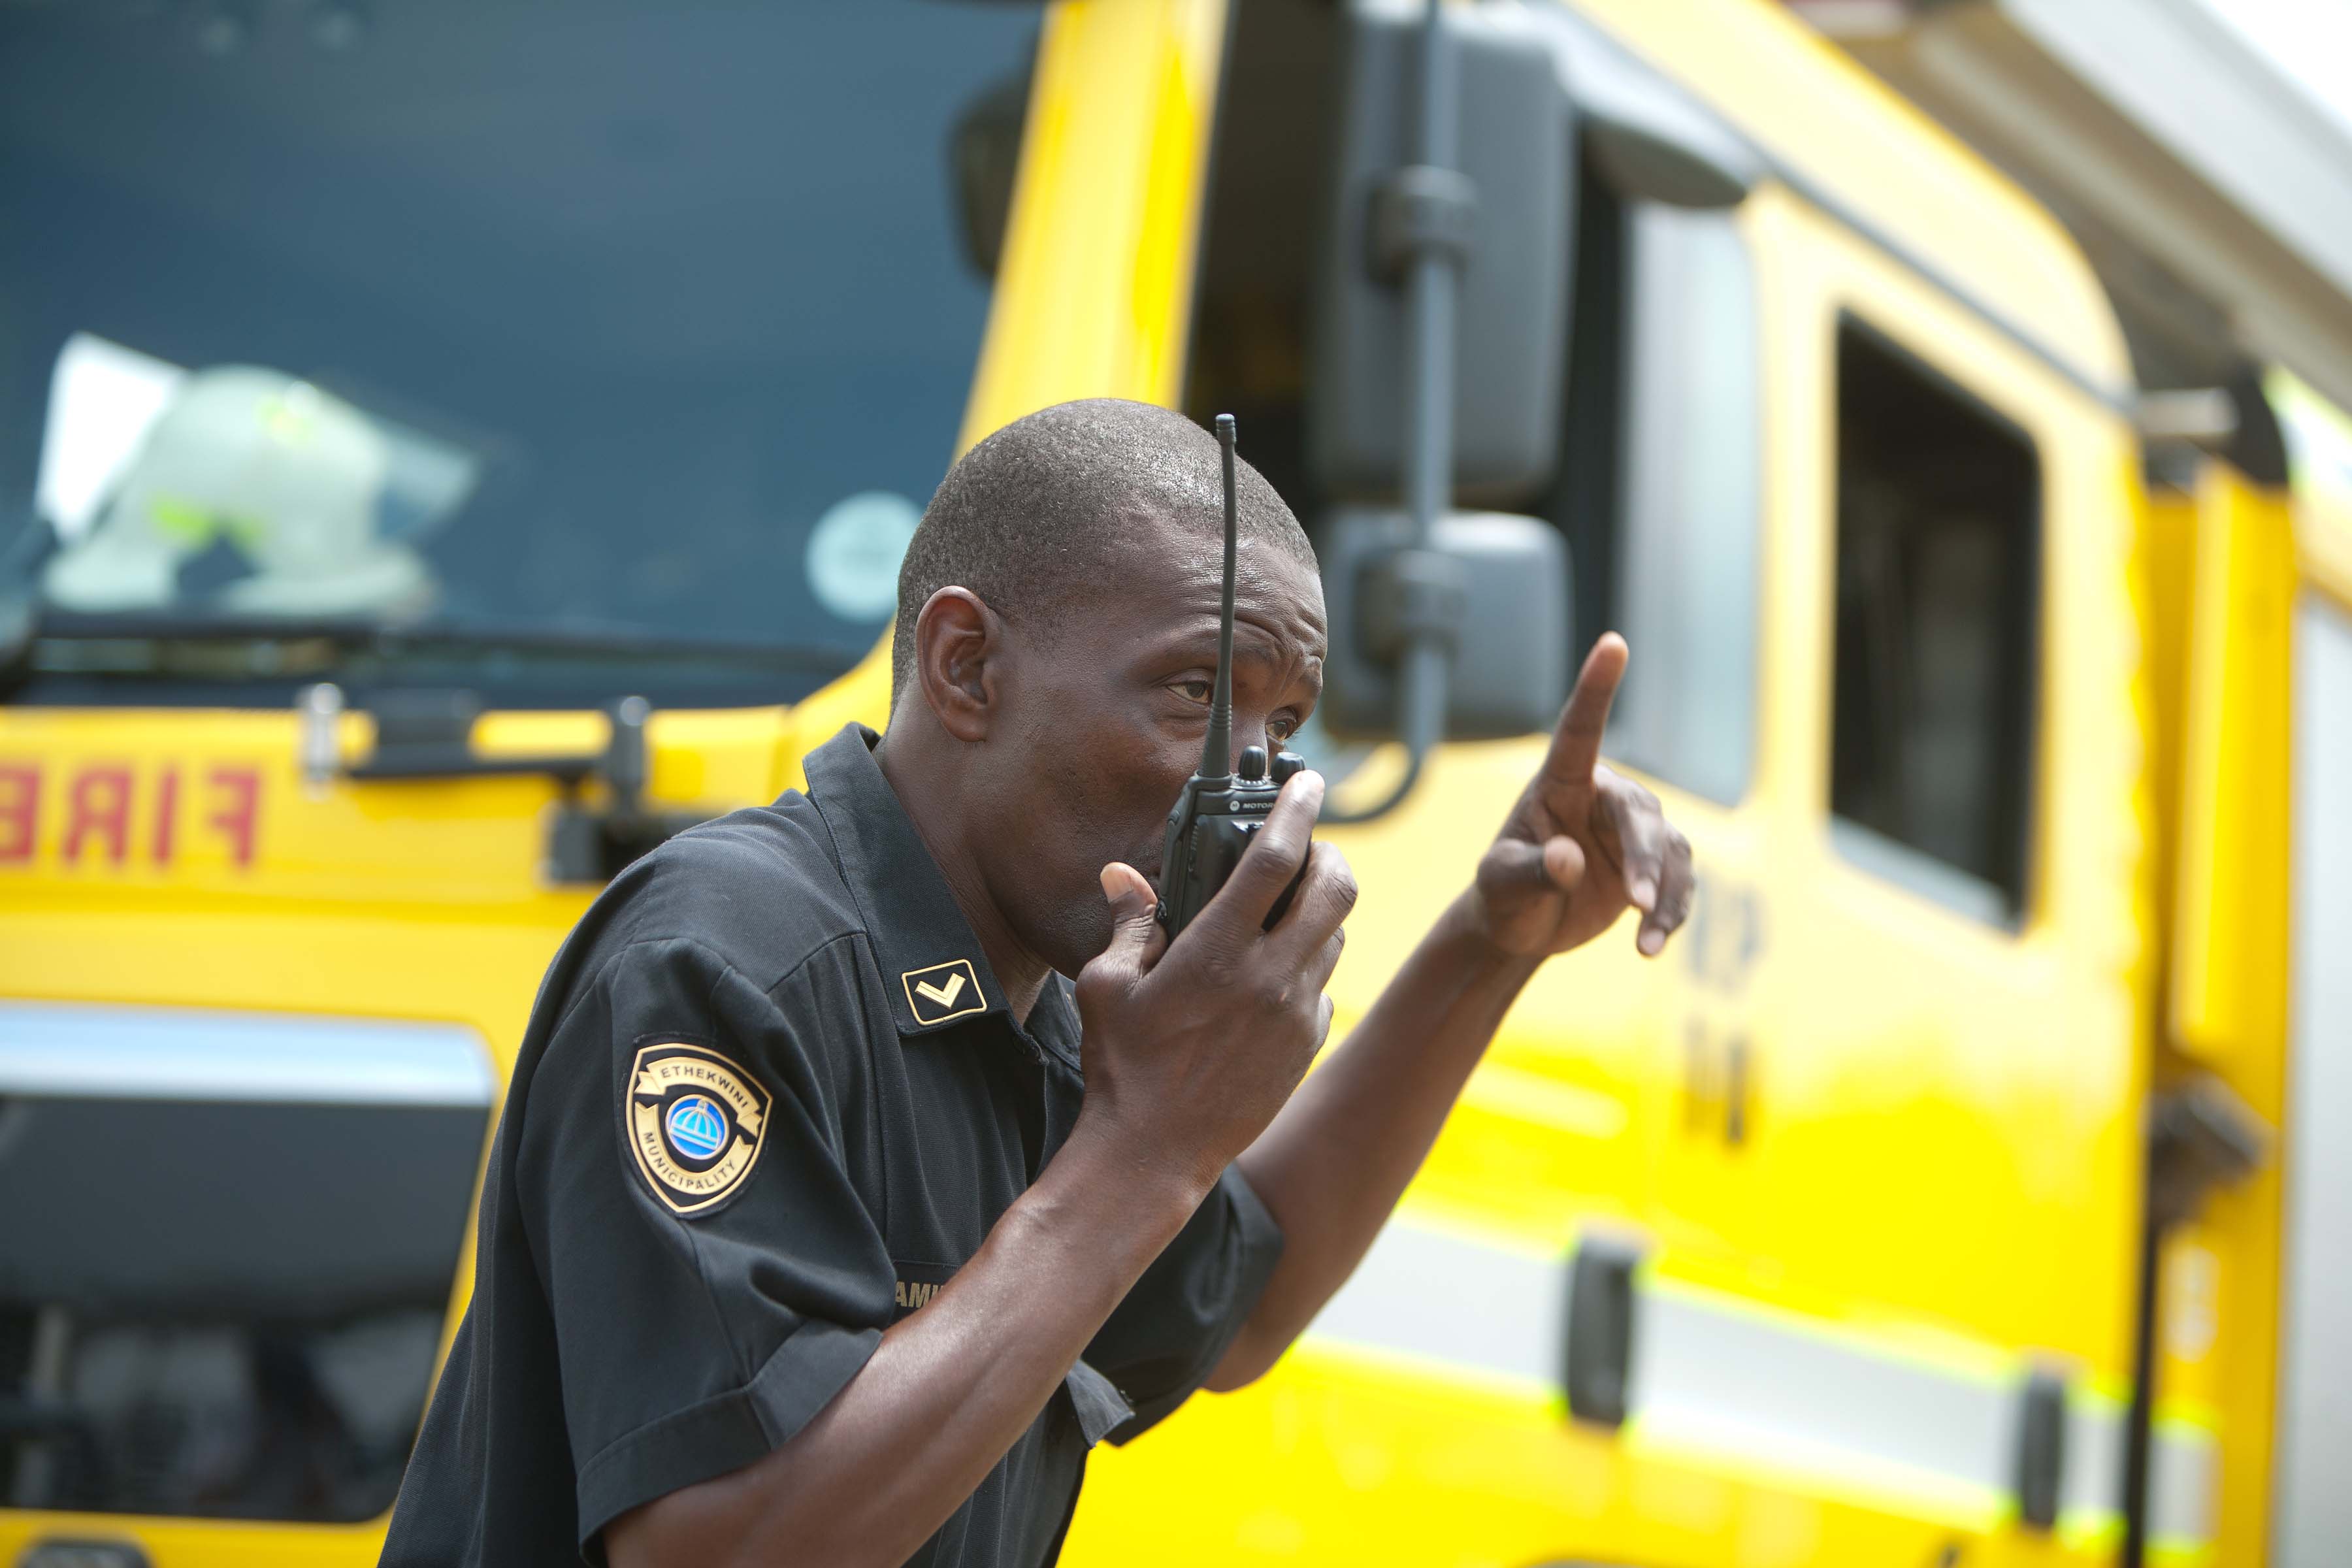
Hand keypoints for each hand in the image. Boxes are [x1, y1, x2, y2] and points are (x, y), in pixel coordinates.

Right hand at [1069, 773, 1356, 1192]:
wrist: (1153, 1155)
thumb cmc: (1122, 1069)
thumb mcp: (1106, 987)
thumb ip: (1127, 924)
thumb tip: (1122, 876)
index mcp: (1220, 951)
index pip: (1277, 858)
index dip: (1297, 810)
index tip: (1306, 783)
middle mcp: (1271, 977)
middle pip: (1335, 888)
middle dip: (1329, 854)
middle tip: (1308, 847)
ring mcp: (1296, 1014)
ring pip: (1336, 936)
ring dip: (1322, 910)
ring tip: (1288, 908)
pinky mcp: (1305, 1046)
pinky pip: (1325, 987)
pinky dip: (1310, 966)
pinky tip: (1273, 974)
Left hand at [1466, 633, 1693, 959]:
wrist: (1522, 928)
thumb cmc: (1503, 894)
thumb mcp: (1501, 885)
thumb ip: (1530, 872)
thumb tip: (1569, 861)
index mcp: (1559, 785)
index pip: (1580, 728)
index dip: (1597, 686)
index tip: (1613, 642)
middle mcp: (1602, 797)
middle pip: (1641, 813)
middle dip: (1644, 858)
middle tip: (1637, 904)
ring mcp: (1632, 830)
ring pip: (1670, 849)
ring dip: (1664, 895)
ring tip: (1646, 944)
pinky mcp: (1655, 863)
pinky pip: (1680, 881)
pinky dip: (1672, 913)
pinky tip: (1652, 947)